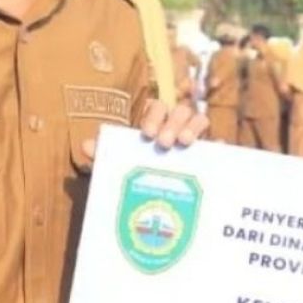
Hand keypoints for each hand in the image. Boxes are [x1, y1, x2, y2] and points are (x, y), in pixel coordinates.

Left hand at [83, 100, 207, 161]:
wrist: (154, 195)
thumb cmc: (134, 171)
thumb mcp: (117, 164)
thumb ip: (103, 154)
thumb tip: (86, 146)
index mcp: (153, 123)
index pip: (156, 107)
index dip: (153, 116)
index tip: (147, 134)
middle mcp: (174, 125)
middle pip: (178, 110)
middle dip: (172, 122)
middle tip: (164, 142)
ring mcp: (193, 137)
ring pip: (198, 118)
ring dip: (192, 126)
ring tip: (184, 143)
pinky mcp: (208, 153)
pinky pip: (216, 141)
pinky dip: (216, 142)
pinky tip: (213, 148)